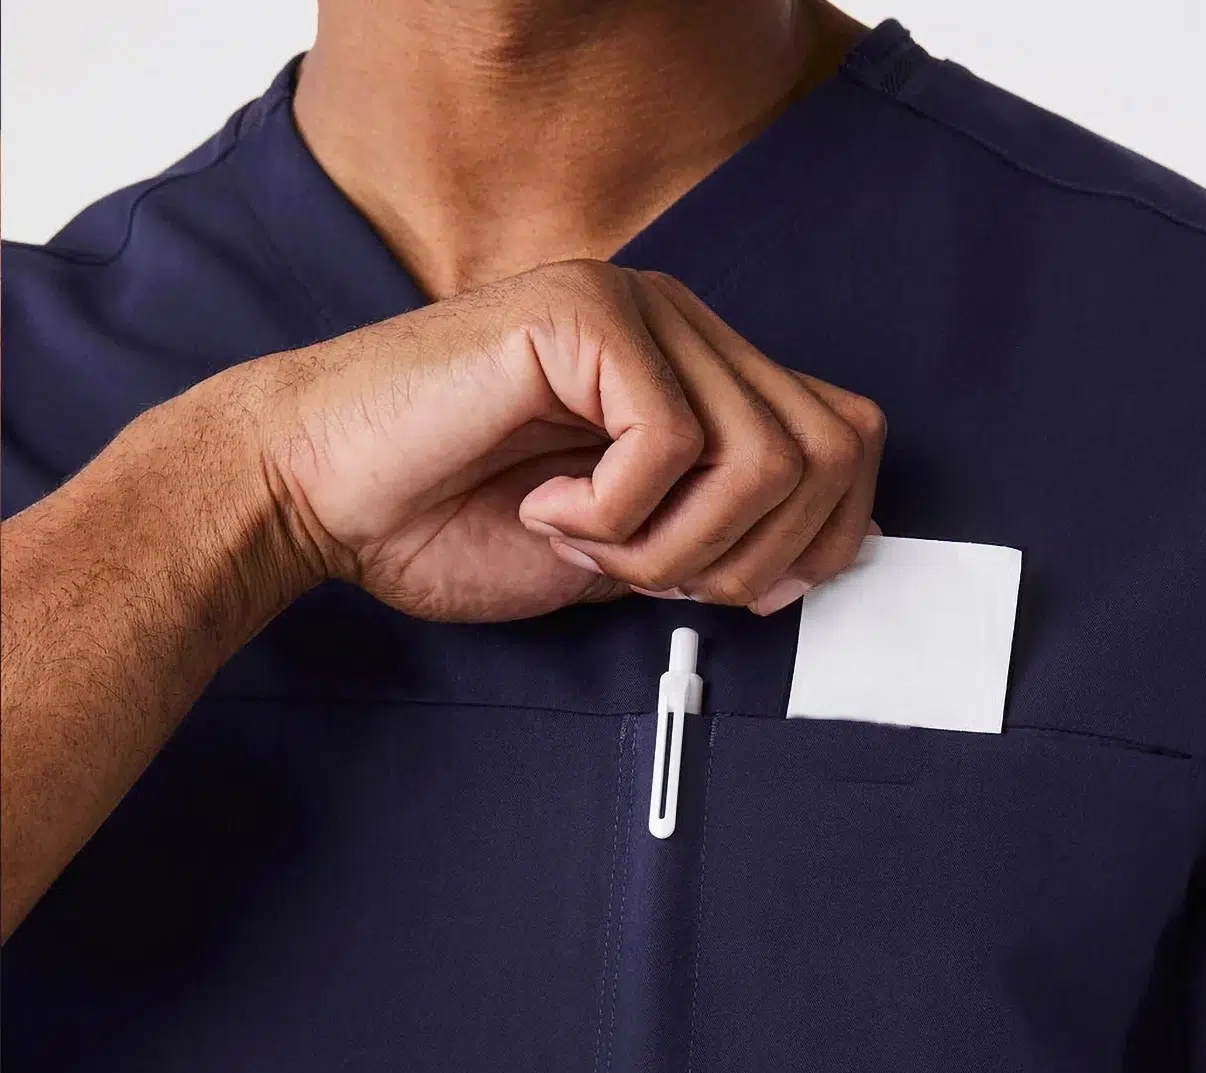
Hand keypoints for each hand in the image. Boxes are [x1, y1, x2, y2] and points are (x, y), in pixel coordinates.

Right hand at [241, 260, 884, 620]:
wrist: (321, 497)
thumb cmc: (451, 524)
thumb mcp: (622, 554)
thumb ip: (712, 543)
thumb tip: (806, 565)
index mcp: (700, 377)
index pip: (845, 438)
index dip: (824, 534)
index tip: (732, 589)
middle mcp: (683, 329)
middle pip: (828, 449)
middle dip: (752, 556)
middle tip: (647, 574)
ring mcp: (637, 309)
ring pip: (761, 453)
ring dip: (679, 544)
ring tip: (588, 544)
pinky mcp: (584, 313)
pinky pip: (672, 440)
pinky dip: (617, 512)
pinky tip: (544, 505)